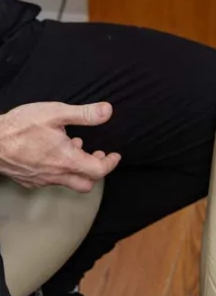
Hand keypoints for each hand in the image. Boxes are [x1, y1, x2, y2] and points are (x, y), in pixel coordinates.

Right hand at [0, 101, 121, 191]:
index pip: (97, 172)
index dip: (110, 164)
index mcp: (66, 160)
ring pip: (68, 182)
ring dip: (78, 167)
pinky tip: (56, 150)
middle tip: (98, 154)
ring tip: (76, 145)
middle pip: (85, 184)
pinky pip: (51, 180)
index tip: (115, 155)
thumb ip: (84, 114)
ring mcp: (40, 180)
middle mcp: (55, 175)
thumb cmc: (21, 127)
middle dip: (96, 171)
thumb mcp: (56, 113)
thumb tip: (107, 111)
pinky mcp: (29, 180)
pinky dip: (61, 168)